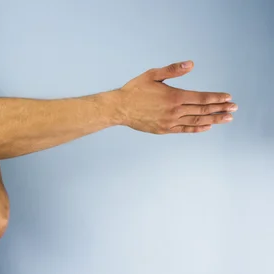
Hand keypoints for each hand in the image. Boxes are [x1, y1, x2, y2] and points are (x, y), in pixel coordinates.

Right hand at [117, 61, 236, 133]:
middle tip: (234, 108)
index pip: (201, 98)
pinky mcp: (164, 129)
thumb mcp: (152, 75)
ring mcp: (170, 122)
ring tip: (226, 118)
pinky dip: (197, 128)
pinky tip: (207, 126)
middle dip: (220, 109)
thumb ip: (172, 70)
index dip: (216, 98)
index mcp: (174, 96)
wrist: (119, 109)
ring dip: (213, 120)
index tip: (228, 98)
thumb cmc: (134, 90)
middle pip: (202, 110)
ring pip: (196, 121)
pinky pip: (184, 129)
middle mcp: (174, 111)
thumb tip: (190, 64)